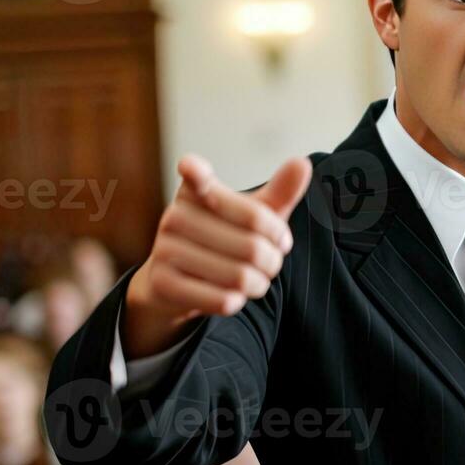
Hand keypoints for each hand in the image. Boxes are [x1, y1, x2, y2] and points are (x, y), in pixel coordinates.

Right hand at [123, 155, 311, 356]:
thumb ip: (280, 194)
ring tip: (257, 279)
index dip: (197, 172)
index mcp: (194, 192)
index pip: (197, 177)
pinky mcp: (163, 284)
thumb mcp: (253, 217)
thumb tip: (302, 163)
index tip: (191, 168)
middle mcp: (174, 216)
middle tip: (272, 262)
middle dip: (273, 260)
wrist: (177, 284)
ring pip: (241, 275)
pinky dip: (239, 301)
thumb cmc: (224, 241)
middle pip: (253, 244)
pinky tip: (235, 295)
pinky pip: (222, 299)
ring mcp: (164, 250)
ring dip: (260, 283)